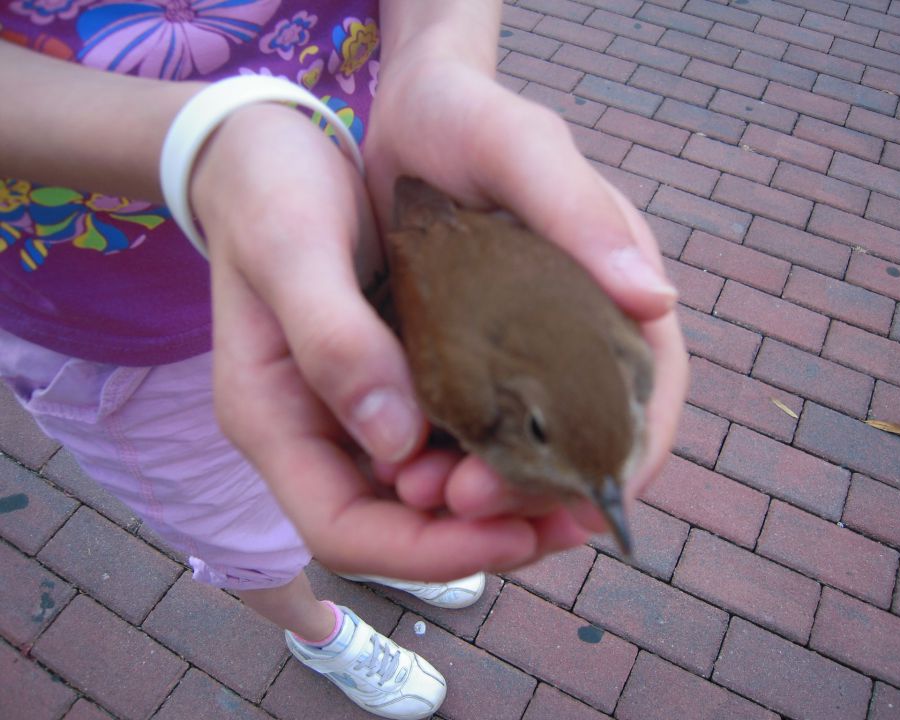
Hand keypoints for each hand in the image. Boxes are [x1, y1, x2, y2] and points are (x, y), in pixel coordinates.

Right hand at [189, 102, 586, 579]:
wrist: (269, 148)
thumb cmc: (266, 188)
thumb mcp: (289, 245)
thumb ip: (333, 339)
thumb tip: (402, 443)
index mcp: (273, 417)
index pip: (345, 531)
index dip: (432, 554)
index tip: (515, 533)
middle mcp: (319, 431)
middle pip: (403, 529)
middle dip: (489, 534)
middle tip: (572, 509)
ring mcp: (361, 409)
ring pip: (436, 495)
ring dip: (509, 500)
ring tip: (578, 478)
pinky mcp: (400, 378)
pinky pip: (454, 438)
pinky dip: (505, 447)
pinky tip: (556, 424)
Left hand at [363, 32, 687, 520]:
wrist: (401, 114)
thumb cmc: (469, 118)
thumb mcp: (521, 151)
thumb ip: (580, 214)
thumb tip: (656, 300)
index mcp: (616, 288)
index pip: (653, 386)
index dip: (634, 452)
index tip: (594, 508)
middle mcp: (579, 327)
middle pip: (589, 431)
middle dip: (544, 482)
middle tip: (476, 502)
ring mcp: (525, 347)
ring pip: (532, 438)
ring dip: (495, 480)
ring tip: (437, 496)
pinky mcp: (473, 353)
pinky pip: (478, 419)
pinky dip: (455, 453)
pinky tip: (414, 470)